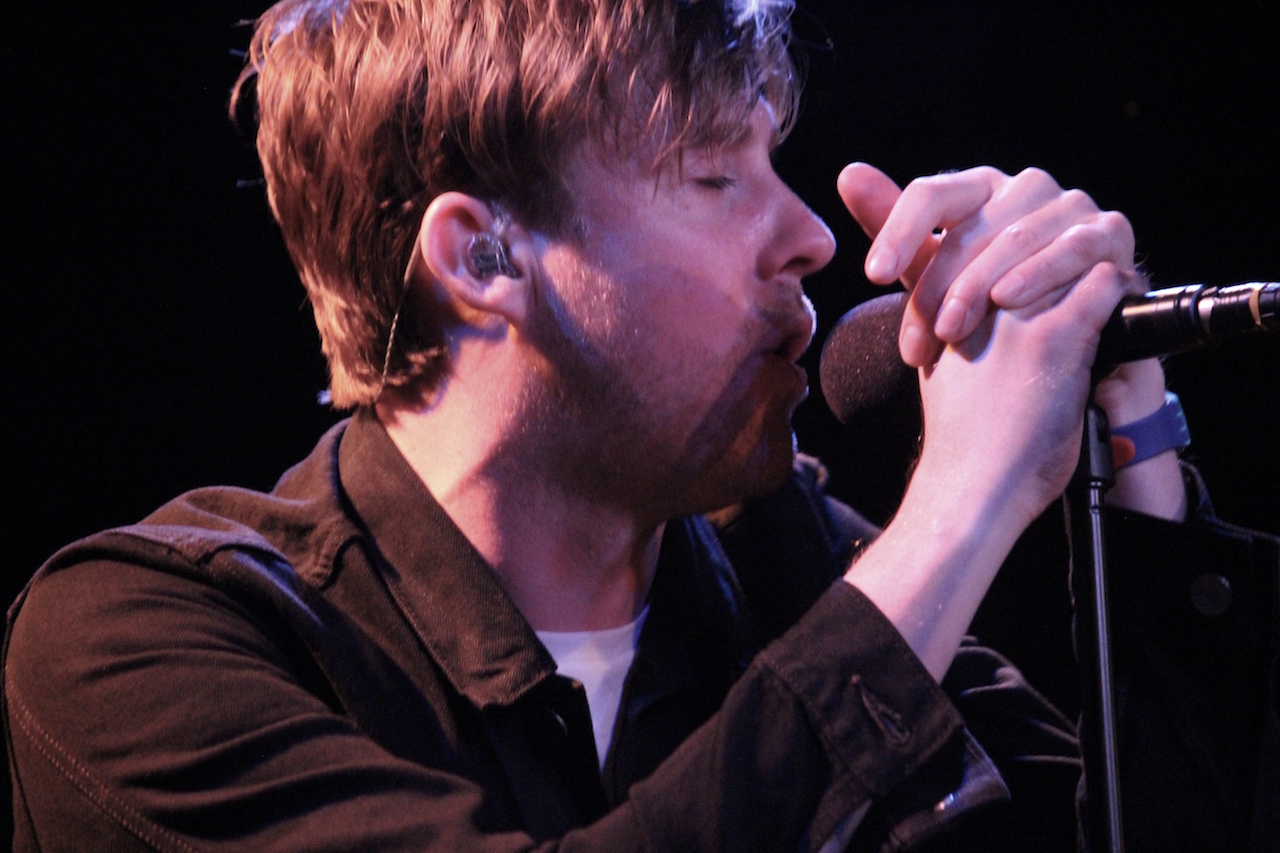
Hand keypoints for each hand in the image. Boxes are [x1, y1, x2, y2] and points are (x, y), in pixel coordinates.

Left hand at [837, 163, 1139, 367]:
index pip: (929, 194)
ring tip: (952, 331)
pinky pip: (1071, 248)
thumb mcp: (935, 270)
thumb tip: (849, 174)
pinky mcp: (1110, 234)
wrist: (1059, 341)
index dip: (897, 230)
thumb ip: (893, 224)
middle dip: (936, 290)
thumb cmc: (990, 303)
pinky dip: (1039, 275)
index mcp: (978, 190)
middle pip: (969, 229)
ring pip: (1014, 240)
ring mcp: (1070, 207)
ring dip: (978, 289)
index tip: (873, 275)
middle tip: (916, 342)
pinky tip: (1008, 301)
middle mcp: (1025, 187)